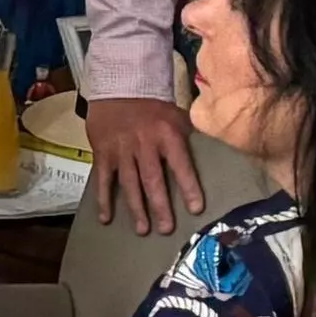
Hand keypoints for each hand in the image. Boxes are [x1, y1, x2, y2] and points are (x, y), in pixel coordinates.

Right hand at [85, 97, 204, 233]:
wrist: (119, 86)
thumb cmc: (153, 105)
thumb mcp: (177, 116)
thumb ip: (189, 137)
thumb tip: (212, 154)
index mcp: (167, 135)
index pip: (180, 164)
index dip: (188, 187)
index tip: (195, 209)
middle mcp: (144, 144)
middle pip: (152, 180)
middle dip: (160, 206)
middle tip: (166, 229)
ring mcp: (121, 150)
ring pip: (129, 183)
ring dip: (136, 208)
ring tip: (142, 229)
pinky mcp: (103, 153)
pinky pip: (103, 179)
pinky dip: (103, 199)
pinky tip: (106, 218)